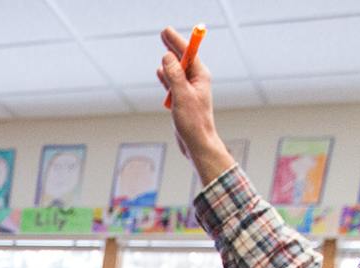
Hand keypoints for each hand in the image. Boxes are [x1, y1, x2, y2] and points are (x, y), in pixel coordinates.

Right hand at [158, 28, 235, 185]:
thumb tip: (167, 57)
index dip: (177, 41)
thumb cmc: (194, 123)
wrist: (198, 145)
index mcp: (200, 76)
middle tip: (163, 32)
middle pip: (183, 59)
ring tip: (163, 47)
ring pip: (177, 71)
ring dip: (169, 61)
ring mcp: (189, 91)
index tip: (166, 31)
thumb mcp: (182, 96)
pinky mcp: (183, 101)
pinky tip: (159, 73)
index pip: (188, 53)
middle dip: (173, 46)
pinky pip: (173, 84)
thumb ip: (174, 75)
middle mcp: (196, 81)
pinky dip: (166, 77)